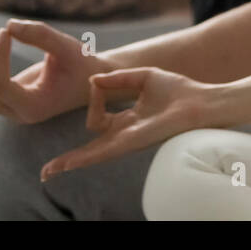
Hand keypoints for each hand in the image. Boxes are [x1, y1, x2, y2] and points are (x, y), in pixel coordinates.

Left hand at [0, 19, 113, 123]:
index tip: (6, 30)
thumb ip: (39, 35)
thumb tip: (7, 24)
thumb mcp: (67, 48)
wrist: (98, 83)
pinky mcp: (14, 99)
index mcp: (33, 107)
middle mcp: (20, 113)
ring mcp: (16, 109)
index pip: (0, 83)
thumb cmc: (85, 66)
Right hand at [39, 66, 211, 180]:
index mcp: (128, 120)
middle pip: (92, 150)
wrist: (202, 101)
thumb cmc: (180, 90)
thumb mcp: (144, 77)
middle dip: (69, 160)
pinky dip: (85, 157)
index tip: (100, 82)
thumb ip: (118, 79)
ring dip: (71, 162)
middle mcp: (126, 134)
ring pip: (94, 155)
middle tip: (47, 171)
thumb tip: (94, 81)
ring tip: (49, 172)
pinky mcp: (134, 141)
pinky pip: (105, 150)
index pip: (98, 117)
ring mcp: (129, 140)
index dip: (94, 96)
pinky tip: (69, 164)